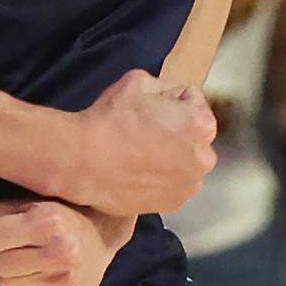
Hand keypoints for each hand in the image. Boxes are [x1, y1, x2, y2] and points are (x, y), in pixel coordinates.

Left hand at [0, 198, 133, 285]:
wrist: (100, 236)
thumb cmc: (53, 215)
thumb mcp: (20, 207)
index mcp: (49, 222)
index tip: (7, 229)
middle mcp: (61, 252)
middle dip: (1, 255)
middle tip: (22, 245)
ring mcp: (66, 281)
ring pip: (5, 284)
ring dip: (12, 272)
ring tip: (33, 258)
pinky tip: (40, 274)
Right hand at [71, 69, 216, 215]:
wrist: (84, 162)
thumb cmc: (111, 120)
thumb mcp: (138, 81)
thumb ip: (164, 86)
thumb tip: (168, 97)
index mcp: (200, 124)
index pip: (193, 101)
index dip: (169, 99)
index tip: (150, 107)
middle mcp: (202, 159)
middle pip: (194, 135)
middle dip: (177, 130)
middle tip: (145, 129)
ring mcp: (187, 186)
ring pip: (184, 162)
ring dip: (171, 156)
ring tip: (140, 152)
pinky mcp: (171, 204)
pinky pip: (172, 185)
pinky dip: (161, 178)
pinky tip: (138, 171)